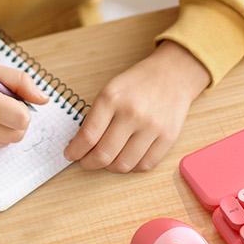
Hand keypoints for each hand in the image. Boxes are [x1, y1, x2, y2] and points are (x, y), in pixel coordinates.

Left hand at [63, 41, 210, 172]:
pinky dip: (132, 167)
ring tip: (108, 160)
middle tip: (87, 161)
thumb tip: (80, 145)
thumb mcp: (109, 91)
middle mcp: (131, 114)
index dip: (75, 151)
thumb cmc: (137, 84)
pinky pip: (145, 165)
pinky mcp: (168, 137)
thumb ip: (94, 117)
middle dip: (89, 163)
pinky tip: (127, 158)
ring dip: (110, 168)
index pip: (87, 137)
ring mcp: (152, 127)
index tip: (71, 154)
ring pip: (123, 165)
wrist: (173, 75)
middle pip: (103, 155)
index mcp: (111, 99)